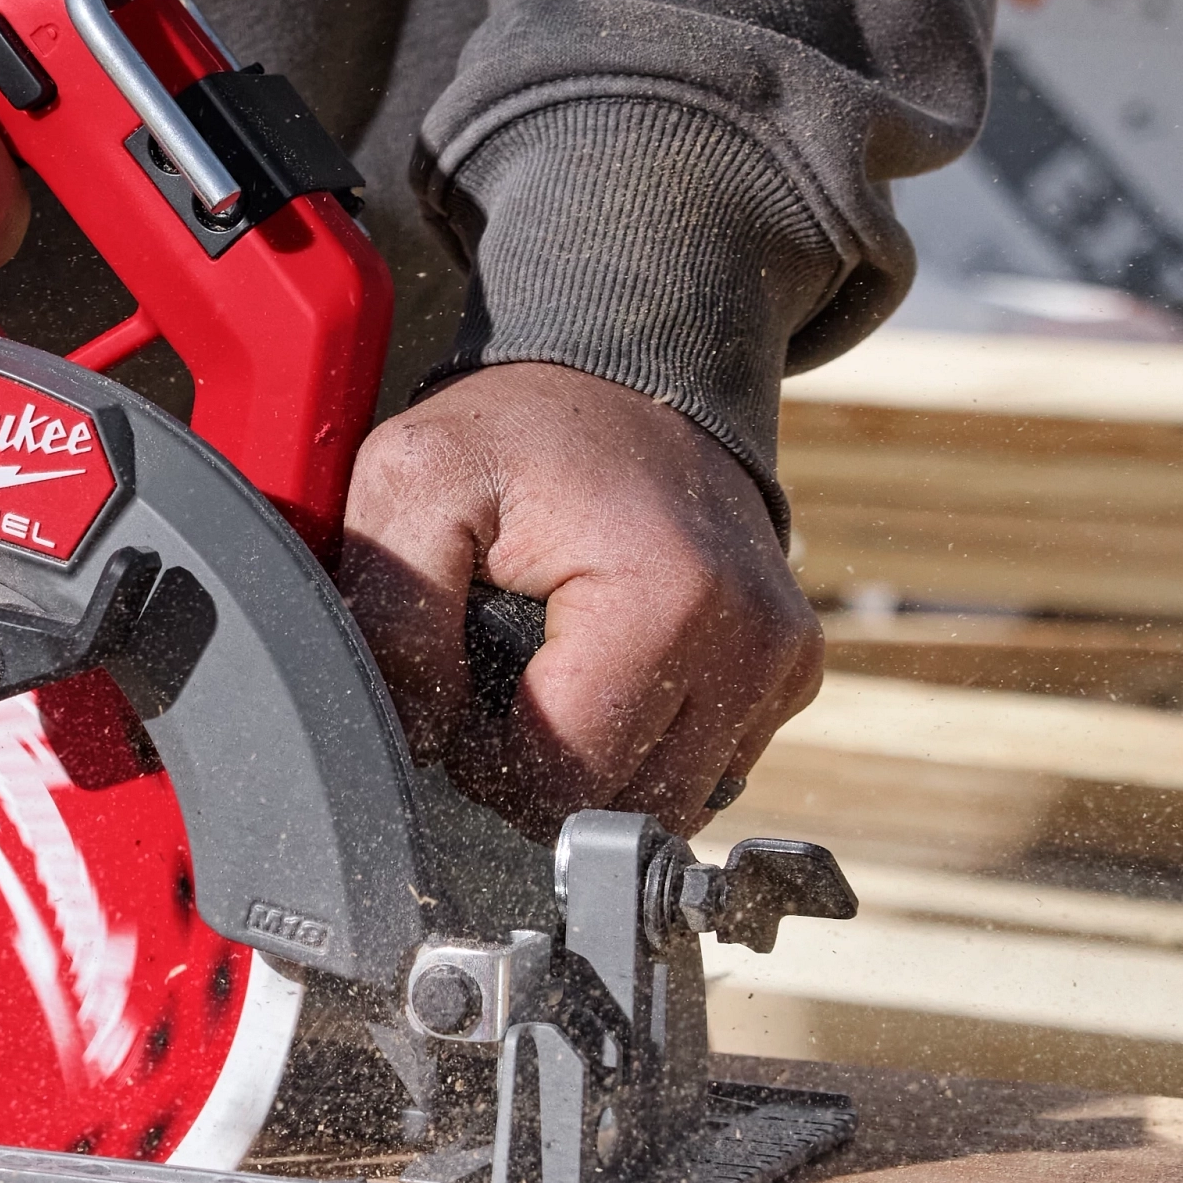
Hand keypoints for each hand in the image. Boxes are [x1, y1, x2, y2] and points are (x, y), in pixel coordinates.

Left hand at [338, 363, 822, 836]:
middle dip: (542, 774)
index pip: (564, 783)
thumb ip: (392, 619)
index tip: (462, 688)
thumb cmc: (520, 431)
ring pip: (669, 803)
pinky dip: (646, 744)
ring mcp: (780, 662)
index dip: (486, 761)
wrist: (633, 374)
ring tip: (555, 676)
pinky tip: (609, 674)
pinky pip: (706, 768)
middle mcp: (748, 643)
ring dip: (597, 766)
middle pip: (623, 808)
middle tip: (500, 684)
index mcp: (666, 602)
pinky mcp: (790, 671)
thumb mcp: (414, 484)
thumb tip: (417, 738)